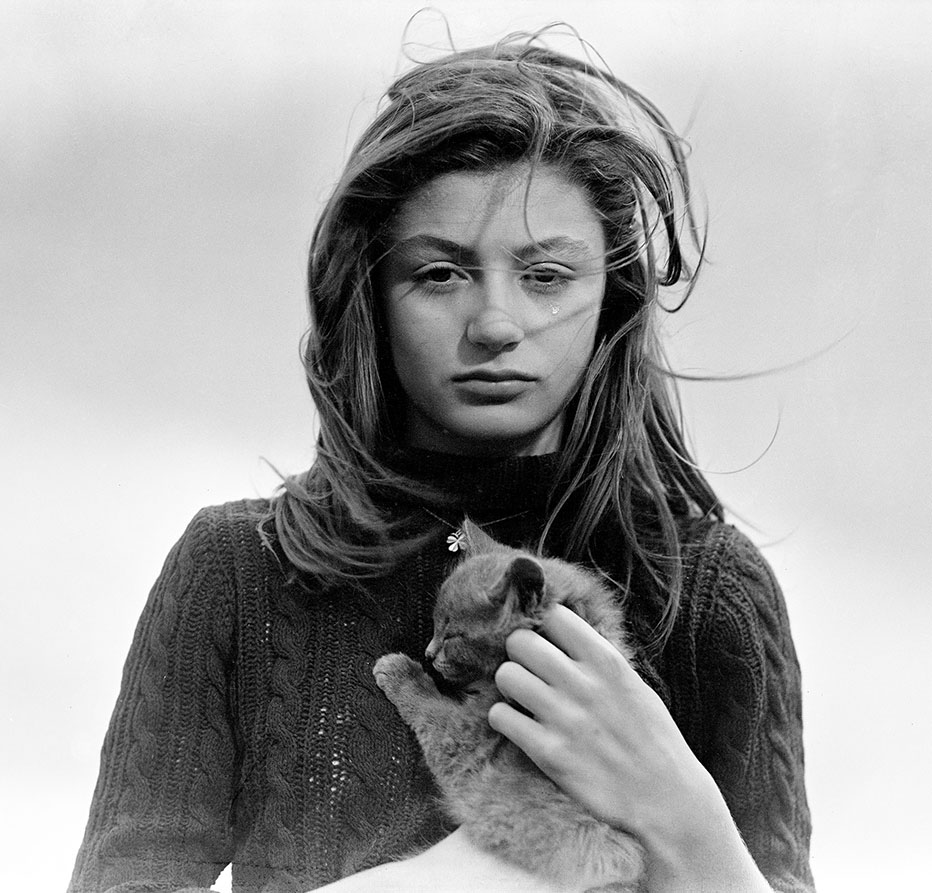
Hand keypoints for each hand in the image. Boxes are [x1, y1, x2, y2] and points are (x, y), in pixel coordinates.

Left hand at [487, 605, 771, 891]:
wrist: (668, 801)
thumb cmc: (652, 740)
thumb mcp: (635, 686)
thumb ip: (600, 659)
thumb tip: (565, 631)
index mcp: (608, 663)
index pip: (554, 615)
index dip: (544, 627)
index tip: (548, 642)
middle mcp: (584, 684)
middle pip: (520, 641)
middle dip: (520, 654)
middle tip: (530, 671)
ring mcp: (564, 718)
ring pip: (505, 674)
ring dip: (510, 686)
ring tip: (523, 699)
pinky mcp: (548, 753)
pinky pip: (500, 716)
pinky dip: (504, 719)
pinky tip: (520, 726)